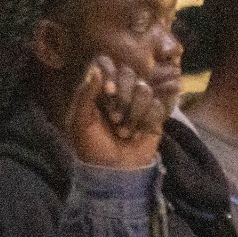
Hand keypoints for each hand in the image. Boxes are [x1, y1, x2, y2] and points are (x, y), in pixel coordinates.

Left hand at [65, 56, 164, 170]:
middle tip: (114, 119)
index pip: (107, 64)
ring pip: (144, 90)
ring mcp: (139, 102)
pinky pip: (157, 106)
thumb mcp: (80, 123)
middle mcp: (120, 91)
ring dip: (134, 114)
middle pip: (129, 73)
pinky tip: (139, 134)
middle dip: (123, 98)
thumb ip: (84, 94)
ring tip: (124, 133)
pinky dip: (146, 122)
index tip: (109, 91)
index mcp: (98, 89)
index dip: (111, 74)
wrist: (114, 172)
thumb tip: (95, 68)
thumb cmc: (92, 148)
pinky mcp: (154, 115)